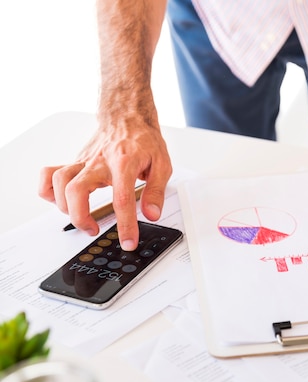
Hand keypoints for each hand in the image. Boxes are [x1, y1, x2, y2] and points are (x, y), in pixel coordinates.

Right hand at [38, 115, 171, 250]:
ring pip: (59, 182)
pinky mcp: (75, 162)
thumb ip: (157, 191)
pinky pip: (49, 173)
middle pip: (76, 190)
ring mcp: (84, 162)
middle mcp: (99, 162)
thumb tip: (152, 214)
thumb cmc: (144, 140)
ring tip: (82, 218)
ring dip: (64, 206)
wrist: (128, 117)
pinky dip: (48, 189)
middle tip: (94, 230)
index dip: (125, 225)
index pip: (122, 199)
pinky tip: (60, 201)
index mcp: (124, 163)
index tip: (128, 241)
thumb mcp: (162, 164)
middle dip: (81, 217)